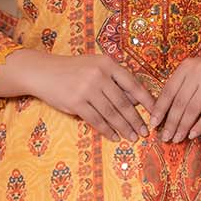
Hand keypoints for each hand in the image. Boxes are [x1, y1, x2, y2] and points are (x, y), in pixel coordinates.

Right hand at [0, 50, 152, 140]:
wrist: (43, 72)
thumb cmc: (73, 70)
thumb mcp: (95, 66)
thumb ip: (114, 80)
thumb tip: (136, 101)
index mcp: (108, 64)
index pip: (134, 85)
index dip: (147, 101)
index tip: (156, 114)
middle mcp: (99, 75)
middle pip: (124, 103)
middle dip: (137, 120)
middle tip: (146, 132)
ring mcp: (87, 89)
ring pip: (112, 114)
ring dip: (124, 128)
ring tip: (133, 137)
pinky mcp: (76, 102)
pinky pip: (96, 120)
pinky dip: (107, 130)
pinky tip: (115, 137)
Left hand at [148, 53, 200, 142]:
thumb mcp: (199, 73)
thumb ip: (184, 87)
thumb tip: (166, 113)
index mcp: (187, 66)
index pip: (169, 90)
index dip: (160, 109)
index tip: (154, 123)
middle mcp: (198, 71)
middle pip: (179, 102)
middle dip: (171, 122)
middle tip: (165, 137)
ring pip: (192, 109)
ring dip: (183, 127)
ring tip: (177, 138)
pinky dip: (200, 126)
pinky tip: (193, 135)